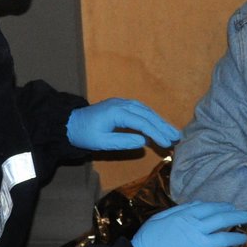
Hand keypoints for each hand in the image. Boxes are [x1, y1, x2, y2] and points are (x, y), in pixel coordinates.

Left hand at [67, 98, 182, 150]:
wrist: (69, 123)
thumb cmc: (84, 135)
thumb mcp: (102, 143)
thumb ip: (123, 142)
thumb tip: (144, 141)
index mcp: (117, 112)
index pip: (142, 123)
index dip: (156, 133)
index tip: (167, 143)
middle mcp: (122, 104)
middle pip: (147, 114)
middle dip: (163, 126)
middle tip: (177, 137)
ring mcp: (121, 103)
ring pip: (145, 111)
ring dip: (159, 121)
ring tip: (172, 132)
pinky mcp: (120, 106)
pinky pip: (140, 110)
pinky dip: (151, 117)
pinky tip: (158, 124)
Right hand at [130, 201, 246, 246]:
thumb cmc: (146, 240)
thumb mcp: (160, 218)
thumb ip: (179, 209)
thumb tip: (197, 204)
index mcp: (184, 216)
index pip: (209, 208)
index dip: (223, 207)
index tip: (232, 208)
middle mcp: (195, 228)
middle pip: (222, 219)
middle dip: (237, 217)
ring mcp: (198, 245)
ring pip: (224, 238)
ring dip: (237, 237)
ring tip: (245, 237)